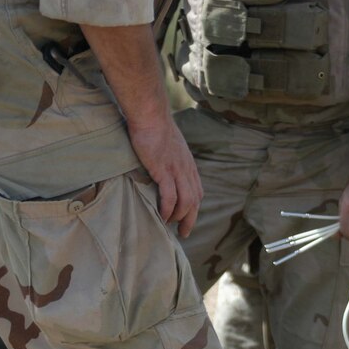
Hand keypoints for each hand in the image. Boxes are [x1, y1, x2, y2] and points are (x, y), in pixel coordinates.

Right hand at [127, 116, 202, 237]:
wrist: (151, 115)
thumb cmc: (156, 127)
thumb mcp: (170, 145)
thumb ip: (171, 158)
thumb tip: (163, 165)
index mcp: (189, 165)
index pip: (197, 191)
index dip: (193, 207)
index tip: (187, 218)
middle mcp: (187, 170)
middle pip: (195, 201)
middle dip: (191, 219)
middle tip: (184, 233)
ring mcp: (177, 171)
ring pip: (186, 202)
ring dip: (179, 217)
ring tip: (170, 226)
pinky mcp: (164, 171)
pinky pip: (170, 197)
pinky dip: (168, 209)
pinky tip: (162, 217)